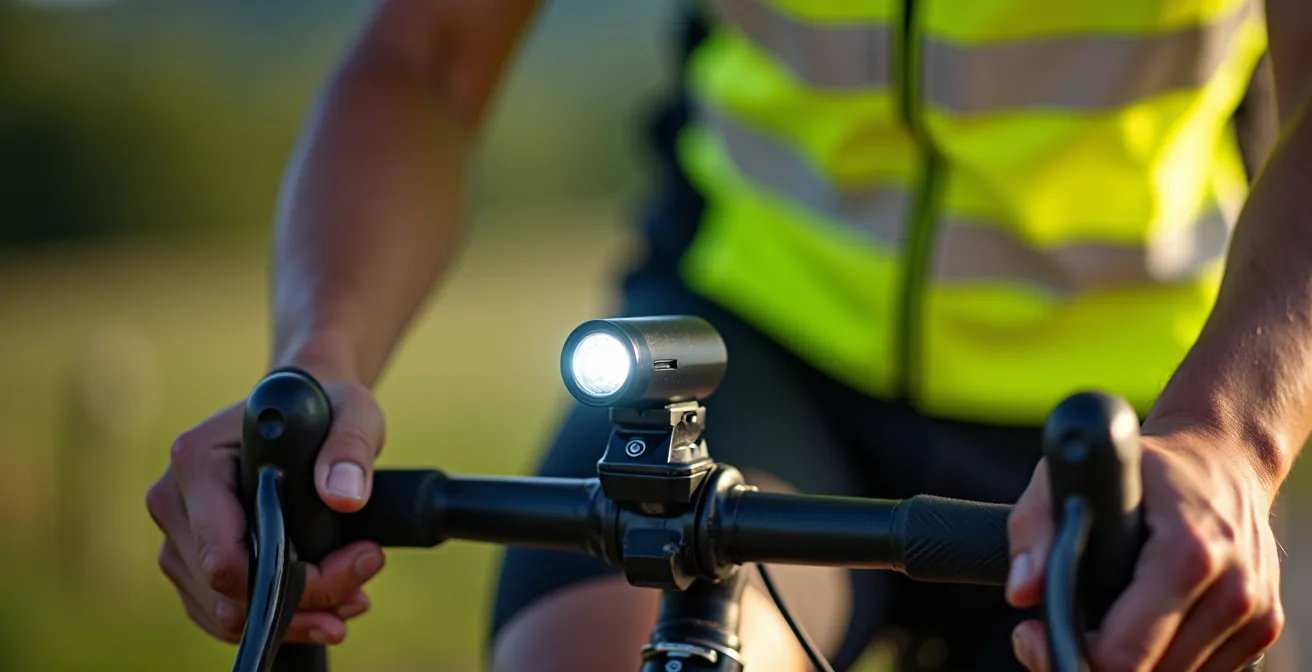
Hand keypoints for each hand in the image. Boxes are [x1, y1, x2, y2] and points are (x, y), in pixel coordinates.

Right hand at [146, 380, 387, 645]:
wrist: (301, 410)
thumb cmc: (323, 407)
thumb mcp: (353, 413)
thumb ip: (351, 447)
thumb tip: (344, 495)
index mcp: (196, 460)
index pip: (225, 558)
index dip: (291, 581)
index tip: (356, 562)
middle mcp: (173, 501)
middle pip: (226, 592)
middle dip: (304, 601)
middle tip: (364, 586)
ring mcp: (176, 536)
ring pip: (224, 612)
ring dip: (294, 617)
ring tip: (353, 597)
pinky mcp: (189, 560)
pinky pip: (223, 613)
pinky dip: (275, 618)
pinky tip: (325, 607)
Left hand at [1006, 432, 1283, 670]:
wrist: (1222, 459)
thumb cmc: (1141, 468)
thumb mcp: (1071, 475)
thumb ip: (1036, 529)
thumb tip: (1024, 591)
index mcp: (1189, 552)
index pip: (1127, 652)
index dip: (1070, 651)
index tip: (1036, 632)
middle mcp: (1233, 589)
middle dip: (1091, 662)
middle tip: (1056, 633)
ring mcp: (1255, 613)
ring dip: (1131, 663)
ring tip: (1097, 626)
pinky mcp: (1264, 627)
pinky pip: (1203, 671)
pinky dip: (1165, 659)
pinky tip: (1140, 626)